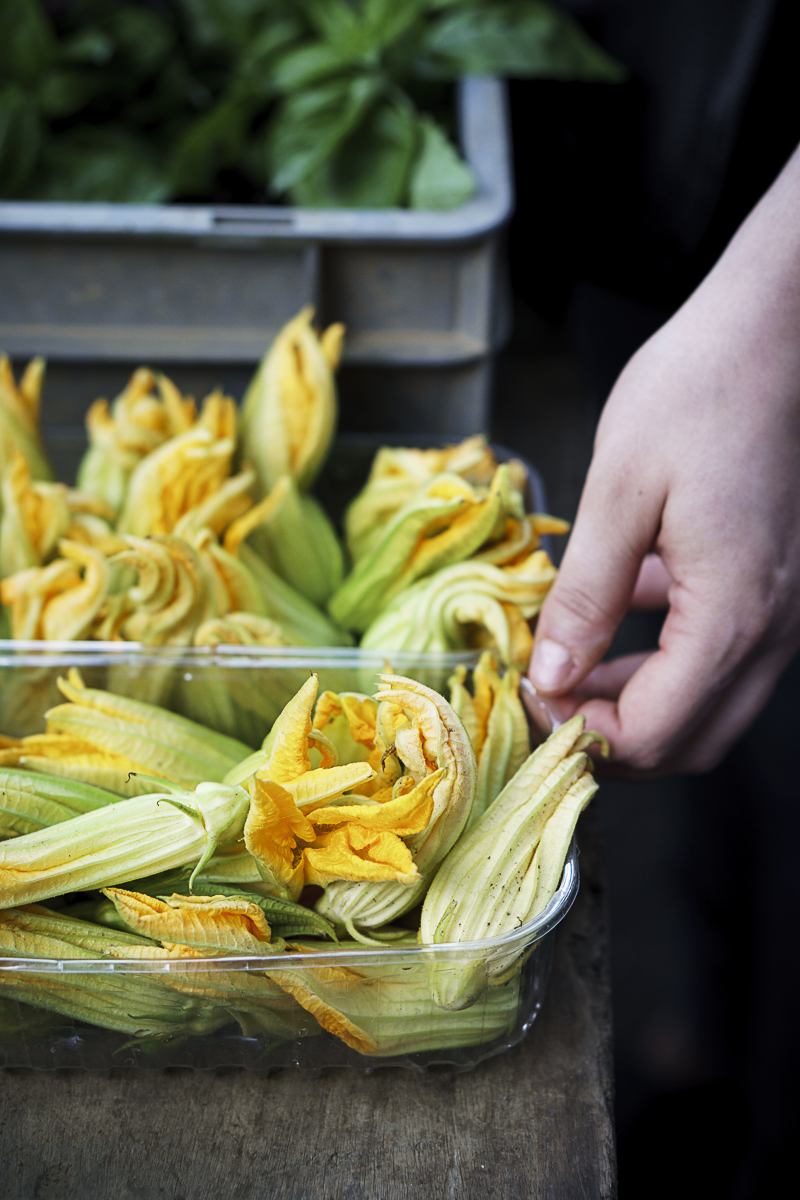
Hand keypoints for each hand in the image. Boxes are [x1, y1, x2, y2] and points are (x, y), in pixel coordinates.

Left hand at [527, 145, 799, 773]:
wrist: (775, 329)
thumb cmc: (700, 389)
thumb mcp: (620, 489)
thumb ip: (585, 596)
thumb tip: (549, 674)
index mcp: (732, 613)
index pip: (654, 733)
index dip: (581, 733)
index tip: (527, 697)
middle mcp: (773, 628)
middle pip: (688, 738)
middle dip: (609, 736)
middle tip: (544, 699)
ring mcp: (783, 611)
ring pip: (706, 703)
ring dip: (634, 699)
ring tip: (566, 662)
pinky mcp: (776, 584)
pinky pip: (720, 652)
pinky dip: (665, 654)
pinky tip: (620, 606)